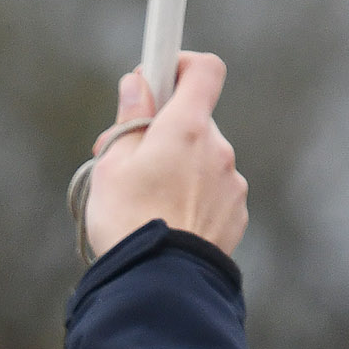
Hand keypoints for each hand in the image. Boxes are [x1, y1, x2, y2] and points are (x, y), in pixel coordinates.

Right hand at [79, 52, 247, 258]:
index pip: (204, 69)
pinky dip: (194, 198)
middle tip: (131, 161)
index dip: (182, 64)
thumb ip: (129, 119)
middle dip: (166, 132)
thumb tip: (138, 84)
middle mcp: (218, 148)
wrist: (160, 284)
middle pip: (196, 121)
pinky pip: (214, 192)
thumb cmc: (127, 221)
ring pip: (204, 159)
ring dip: (180, 169)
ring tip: (147, 203)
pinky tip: (169, 222)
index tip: (160, 76)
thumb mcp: (111, 165)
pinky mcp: (236, 213)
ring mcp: (232, 182)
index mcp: (186, 128)